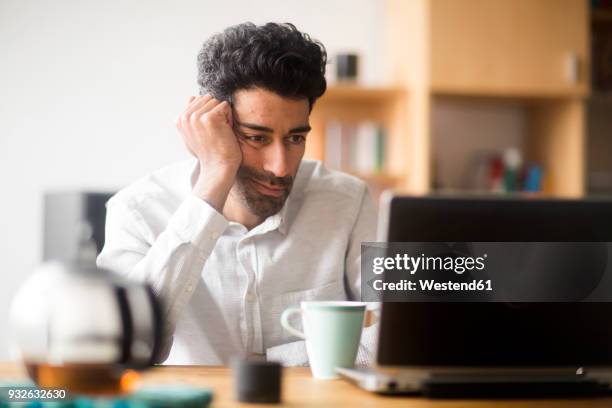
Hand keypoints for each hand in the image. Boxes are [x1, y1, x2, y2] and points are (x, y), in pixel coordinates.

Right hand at [176, 95, 241, 211]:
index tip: (209, 131)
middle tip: (216, 132)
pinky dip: (229, 118)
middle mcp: (185, 117)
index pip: (199, 100)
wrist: (218, 167)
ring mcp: (195, 117)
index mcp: (179, 119)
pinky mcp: (208, 118)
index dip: (209, 113)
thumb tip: (191, 96)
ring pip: (216, 101)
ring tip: (220, 132)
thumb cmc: (211, 152)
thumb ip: (191, 116)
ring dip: (223, 115)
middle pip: (208, 98)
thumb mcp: (194, 134)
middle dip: (216, 112)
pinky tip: (225, 132)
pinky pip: (225, 106)